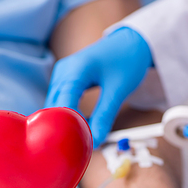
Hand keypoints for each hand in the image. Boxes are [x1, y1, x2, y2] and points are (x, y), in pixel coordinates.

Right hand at [45, 27, 152, 146]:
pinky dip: (69, 113)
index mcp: (75, 70)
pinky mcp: (66, 78)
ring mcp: (62, 74)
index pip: (63, 104)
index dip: (69, 126)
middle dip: (65, 126)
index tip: (78, 143)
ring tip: (80, 137)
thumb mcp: (118, 90)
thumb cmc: (127, 59)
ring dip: (66, 121)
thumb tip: (96, 140)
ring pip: (56, 105)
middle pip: (55, 106)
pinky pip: (61, 100)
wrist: (131, 41)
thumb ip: (106, 115)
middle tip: (79, 145)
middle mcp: (63, 71)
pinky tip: (80, 124)